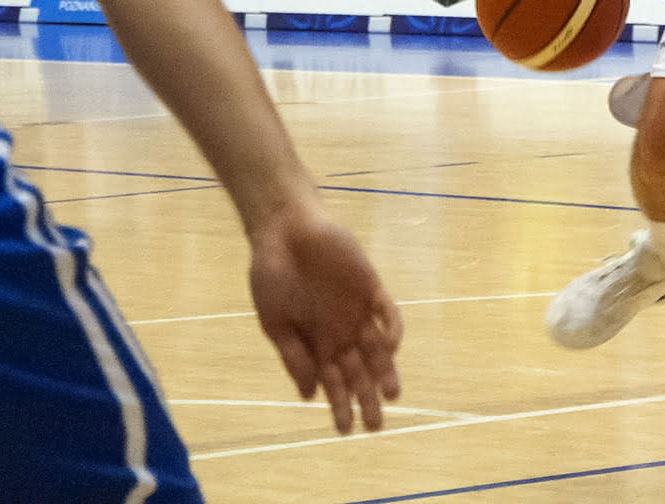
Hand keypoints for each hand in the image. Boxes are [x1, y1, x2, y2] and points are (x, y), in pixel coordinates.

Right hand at [247, 202, 402, 433]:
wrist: (284, 232)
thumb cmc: (272, 277)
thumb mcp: (275, 323)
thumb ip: (294, 358)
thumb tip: (309, 396)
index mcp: (316, 344)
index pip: (333, 383)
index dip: (339, 406)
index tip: (343, 431)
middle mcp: (341, 332)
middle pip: (360, 372)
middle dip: (367, 398)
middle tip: (375, 425)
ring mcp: (357, 311)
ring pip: (378, 349)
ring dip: (385, 371)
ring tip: (391, 395)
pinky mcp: (371, 287)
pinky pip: (388, 312)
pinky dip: (392, 329)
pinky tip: (392, 347)